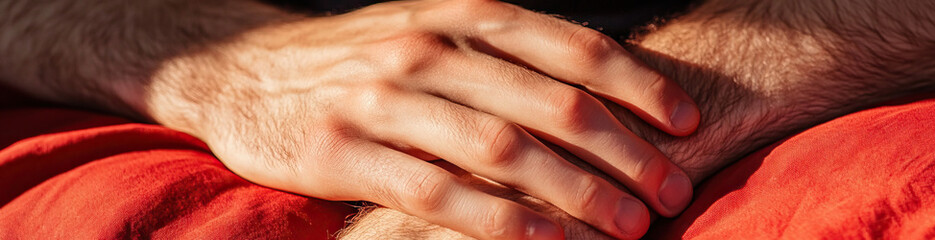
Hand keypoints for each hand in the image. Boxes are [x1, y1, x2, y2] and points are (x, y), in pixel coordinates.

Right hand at [154, 0, 698, 238]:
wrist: (240, 69)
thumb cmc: (353, 57)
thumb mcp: (424, 26)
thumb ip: (496, 48)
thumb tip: (590, 88)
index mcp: (456, 13)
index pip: (567, 46)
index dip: (635, 84)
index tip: (684, 123)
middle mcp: (426, 48)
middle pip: (549, 102)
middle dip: (624, 150)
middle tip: (673, 191)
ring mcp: (382, 100)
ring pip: (503, 149)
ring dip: (577, 192)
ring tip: (630, 226)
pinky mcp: (342, 153)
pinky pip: (438, 193)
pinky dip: (500, 222)